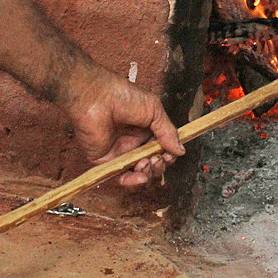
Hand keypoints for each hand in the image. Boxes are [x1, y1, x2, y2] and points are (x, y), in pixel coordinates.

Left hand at [58, 64, 184, 186]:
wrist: (96, 98)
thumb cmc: (122, 97)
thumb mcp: (154, 110)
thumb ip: (167, 132)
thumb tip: (181, 150)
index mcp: (145, 129)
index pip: (161, 149)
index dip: (168, 154)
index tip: (170, 154)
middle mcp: (133, 142)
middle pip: (152, 163)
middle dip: (159, 164)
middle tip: (158, 158)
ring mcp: (119, 152)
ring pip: (138, 172)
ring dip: (148, 172)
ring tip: (147, 162)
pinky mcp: (105, 160)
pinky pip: (120, 176)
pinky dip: (131, 181)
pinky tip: (140, 176)